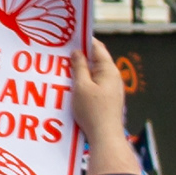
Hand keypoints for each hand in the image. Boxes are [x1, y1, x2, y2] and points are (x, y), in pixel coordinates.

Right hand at [71, 41, 138, 174]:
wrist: (105, 137)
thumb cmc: (93, 112)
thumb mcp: (81, 86)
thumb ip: (79, 67)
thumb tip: (77, 53)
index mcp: (109, 71)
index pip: (97, 48)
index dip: (84, 41)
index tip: (70, 37)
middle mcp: (113, 78)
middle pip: (96, 61)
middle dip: (80, 57)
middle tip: (62, 54)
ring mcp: (112, 90)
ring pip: (94, 74)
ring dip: (80, 71)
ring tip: (63, 71)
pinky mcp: (107, 100)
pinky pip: (94, 85)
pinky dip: (83, 83)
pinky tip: (71, 88)